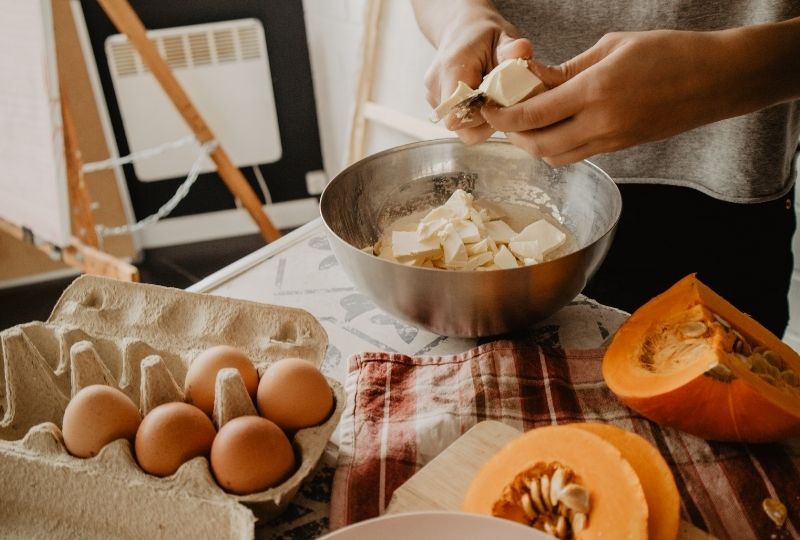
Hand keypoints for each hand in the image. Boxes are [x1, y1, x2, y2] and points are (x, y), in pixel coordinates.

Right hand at [415, 2, 532, 143]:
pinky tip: (484, 101)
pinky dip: (474, 118)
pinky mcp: (435, 104)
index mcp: (451, 68)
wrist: (461, 31)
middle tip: (503, 104)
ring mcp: (433, 96)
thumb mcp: (502, 36)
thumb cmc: (483, 35)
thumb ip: (511, 48)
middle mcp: (436, 85)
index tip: (501, 103)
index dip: (483, 115)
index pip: (459, 111)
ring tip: (493, 101)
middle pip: (460, 124)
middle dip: (485, 120)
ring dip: (480, 122)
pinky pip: (457, 122)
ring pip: (459, 127)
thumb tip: (523, 50)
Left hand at [482, 29, 768, 165]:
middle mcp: (600, 124)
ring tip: (523, 122)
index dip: (502, 115)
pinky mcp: (619, 149)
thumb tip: (532, 80)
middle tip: (501, 116)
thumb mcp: (611, 47)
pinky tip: (551, 127)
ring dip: (532, 144)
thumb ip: (567, 69)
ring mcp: (611, 141)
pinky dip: (554, 146)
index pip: (531, 114)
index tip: (487, 106)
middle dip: (511, 134)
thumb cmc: (669, 53)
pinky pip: (575, 155)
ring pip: (554, 156)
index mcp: (595, 92)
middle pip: (536, 145)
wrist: (717, 80)